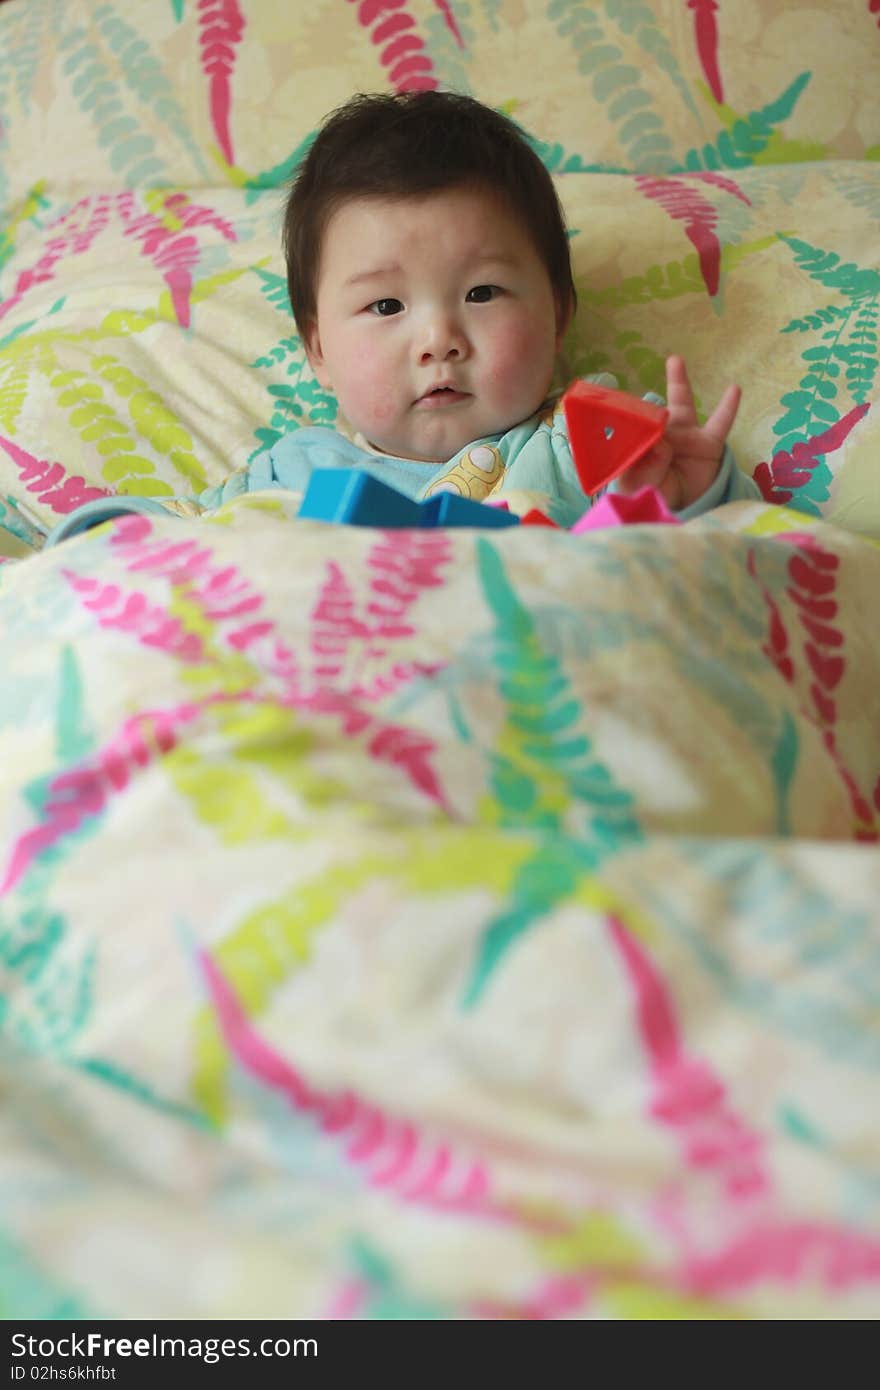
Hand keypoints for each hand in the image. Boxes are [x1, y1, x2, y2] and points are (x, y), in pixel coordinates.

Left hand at [613, 355, 740, 510]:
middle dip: (641, 395)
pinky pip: (720, 423)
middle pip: (654, 409)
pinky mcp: (709, 444)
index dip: (630, 424)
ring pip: (682, 406)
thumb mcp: (641, 487)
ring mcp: (686, 436)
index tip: (622, 422)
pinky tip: (734, 391)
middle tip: (637, 371)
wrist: (685, 510)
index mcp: (641, 444)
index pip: (633, 426)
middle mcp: (662, 434)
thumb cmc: (656, 495)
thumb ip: (645, 467)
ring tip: (674, 361)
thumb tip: (660, 444)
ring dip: (678, 383)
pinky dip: (727, 407)